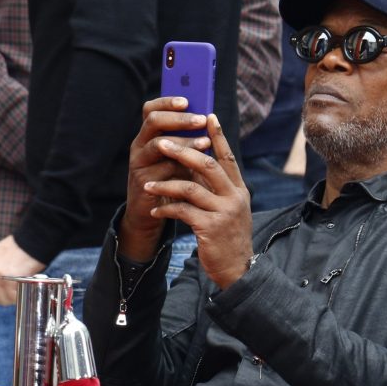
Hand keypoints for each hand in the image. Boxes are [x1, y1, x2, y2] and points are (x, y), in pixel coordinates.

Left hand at [0, 235, 46, 304]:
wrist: (35, 239)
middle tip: (13, 296)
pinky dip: (18, 296)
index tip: (1, 294)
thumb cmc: (23, 245)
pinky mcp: (10, 278)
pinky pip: (12, 295)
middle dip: (2, 299)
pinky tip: (24, 290)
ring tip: (20, 293)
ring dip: (11, 299)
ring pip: (1, 298)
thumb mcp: (1, 253)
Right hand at [122, 97, 212, 260]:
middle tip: (200, 120)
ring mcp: (138, 163)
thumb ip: (190, 142)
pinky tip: (194, 168)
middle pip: (153, 121)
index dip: (167, 102)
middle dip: (178, 119)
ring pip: (157, 144)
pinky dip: (179, 167)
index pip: (151, 109)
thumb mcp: (181, 159)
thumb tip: (213, 121)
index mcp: (148, 135)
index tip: (188, 100)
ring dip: (182, 142)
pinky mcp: (143, 182)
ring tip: (204, 143)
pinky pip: (160, 170)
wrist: (151, 214)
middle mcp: (140, 145)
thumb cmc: (171, 182)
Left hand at [137, 112, 253, 288]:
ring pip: (190, 187)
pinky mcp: (210, 228)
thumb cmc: (227, 238)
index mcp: (239, 190)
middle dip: (182, 152)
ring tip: (147, 184)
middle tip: (162, 143)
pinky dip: (166, 209)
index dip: (218, 136)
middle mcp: (234, 198)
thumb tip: (198, 164)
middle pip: (207, 165)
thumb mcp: (229, 210)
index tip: (208, 115)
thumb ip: (218, 189)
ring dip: (165, 184)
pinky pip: (182, 211)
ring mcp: (224, 213)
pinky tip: (156, 211)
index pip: (228, 158)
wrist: (238, 269)